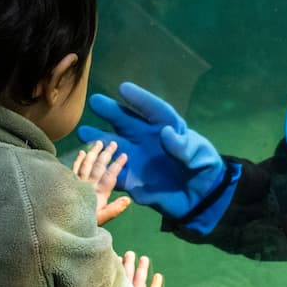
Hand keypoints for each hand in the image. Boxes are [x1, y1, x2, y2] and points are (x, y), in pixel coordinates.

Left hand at [73, 139, 130, 224]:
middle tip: (113, 143)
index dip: (117, 165)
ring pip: (86, 164)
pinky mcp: (68, 183)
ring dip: (93, 152)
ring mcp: (77, 183)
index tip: (124, 155)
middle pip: (99, 166)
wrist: (62, 227)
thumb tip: (128, 199)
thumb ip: (114, 209)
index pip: (110, 176)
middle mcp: (88, 186)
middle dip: (106, 154)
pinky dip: (78, 160)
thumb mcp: (102, 220)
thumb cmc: (84, 225)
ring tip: (99, 142)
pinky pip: (73, 168)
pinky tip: (82, 152)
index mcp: (99, 195)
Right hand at [77, 82, 228, 221]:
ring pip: (115, 145)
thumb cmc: (203, 169)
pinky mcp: (133, 180)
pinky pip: (114, 173)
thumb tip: (165, 132)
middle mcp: (148, 139)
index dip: (139, 99)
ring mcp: (138, 159)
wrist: (200, 198)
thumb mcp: (200, 156)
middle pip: (127, 122)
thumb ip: (184, 146)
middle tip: (94, 102)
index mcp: (167, 128)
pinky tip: (88, 164)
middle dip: (111, 111)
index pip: (153, 109)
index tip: (124, 88)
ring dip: (100, 140)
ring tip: (83, 132)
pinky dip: (102, 169)